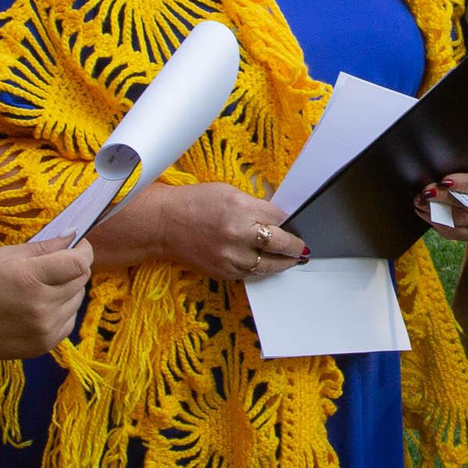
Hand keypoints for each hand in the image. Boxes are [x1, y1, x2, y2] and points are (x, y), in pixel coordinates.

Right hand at [0, 237, 90, 360]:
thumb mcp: (7, 255)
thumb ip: (44, 247)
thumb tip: (73, 237)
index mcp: (30, 278)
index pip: (79, 263)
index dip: (83, 250)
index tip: (78, 245)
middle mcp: (42, 306)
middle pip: (81, 280)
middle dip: (74, 267)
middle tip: (56, 265)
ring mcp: (45, 328)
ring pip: (78, 300)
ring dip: (68, 289)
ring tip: (44, 287)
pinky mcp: (46, 344)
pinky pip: (70, 319)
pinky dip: (62, 310)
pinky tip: (42, 306)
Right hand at [143, 182, 307, 281]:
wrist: (164, 223)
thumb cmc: (193, 203)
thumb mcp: (228, 192)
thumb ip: (254, 205)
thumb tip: (276, 216)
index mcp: (241, 208)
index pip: (278, 217)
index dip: (288, 221)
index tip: (293, 223)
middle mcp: (238, 234)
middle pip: (280, 243)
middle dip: (295, 246)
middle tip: (303, 247)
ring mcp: (230, 256)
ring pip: (268, 265)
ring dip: (284, 263)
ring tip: (293, 260)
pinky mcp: (223, 271)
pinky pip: (250, 274)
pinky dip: (262, 270)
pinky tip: (269, 266)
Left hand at [414, 166, 467, 242]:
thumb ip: (462, 164)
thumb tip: (440, 167)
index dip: (464, 183)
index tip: (445, 180)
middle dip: (444, 198)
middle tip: (426, 191)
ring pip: (460, 221)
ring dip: (436, 211)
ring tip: (420, 201)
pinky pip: (455, 233)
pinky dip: (437, 223)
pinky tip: (425, 212)